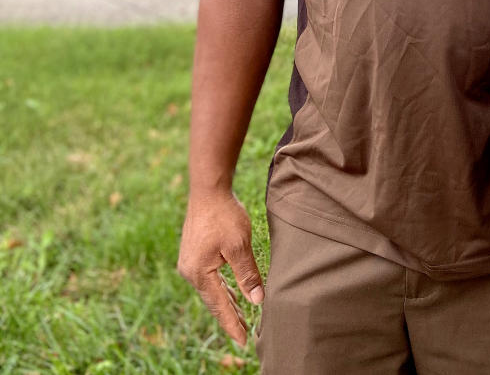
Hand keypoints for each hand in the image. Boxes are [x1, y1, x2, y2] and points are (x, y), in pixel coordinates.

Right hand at [178, 191, 263, 345]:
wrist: (208, 190)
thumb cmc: (224, 215)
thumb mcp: (239, 246)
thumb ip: (248, 275)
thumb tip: (257, 301)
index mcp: (200, 274)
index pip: (220, 306)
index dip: (233, 324)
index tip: (244, 341)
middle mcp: (190, 272)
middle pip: (213, 301)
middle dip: (229, 316)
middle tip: (244, 334)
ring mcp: (189, 262)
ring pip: (211, 289)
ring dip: (225, 301)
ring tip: (239, 316)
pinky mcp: (193, 253)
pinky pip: (208, 278)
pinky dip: (220, 287)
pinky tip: (229, 290)